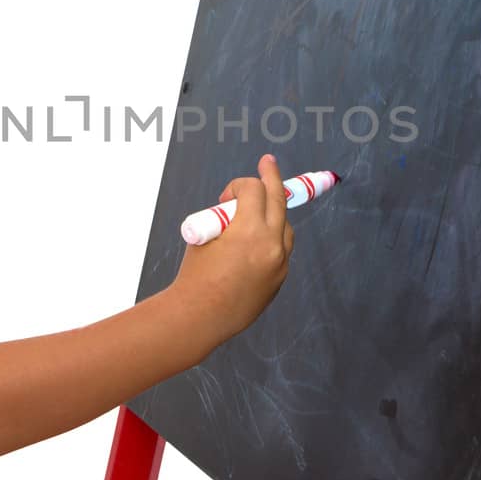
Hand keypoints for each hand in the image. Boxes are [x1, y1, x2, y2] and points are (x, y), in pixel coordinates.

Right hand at [169, 154, 295, 337]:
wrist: (200, 316)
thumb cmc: (196, 274)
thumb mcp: (205, 234)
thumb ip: (227, 217)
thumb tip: (240, 208)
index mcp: (248, 230)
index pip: (254, 189)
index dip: (238, 185)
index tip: (226, 195)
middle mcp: (270, 244)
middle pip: (278, 199)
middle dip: (272, 177)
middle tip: (268, 163)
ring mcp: (279, 262)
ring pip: (285, 225)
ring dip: (271, 216)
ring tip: (252, 217)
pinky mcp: (280, 278)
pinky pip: (281, 249)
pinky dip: (270, 242)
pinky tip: (253, 245)